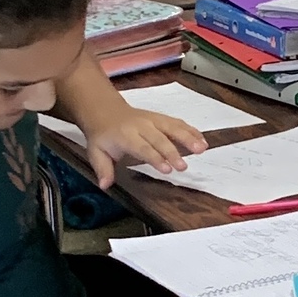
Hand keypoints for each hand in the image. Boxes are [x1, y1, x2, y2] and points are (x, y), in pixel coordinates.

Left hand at [82, 109, 206, 188]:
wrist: (105, 111)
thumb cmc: (103, 135)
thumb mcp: (96, 152)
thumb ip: (103, 169)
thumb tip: (105, 185)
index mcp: (125, 135)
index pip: (143, 148)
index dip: (155, 158)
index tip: (167, 169)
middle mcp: (142, 126)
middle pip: (160, 139)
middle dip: (173, 152)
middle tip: (184, 166)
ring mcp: (153, 120)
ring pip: (173, 128)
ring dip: (188, 138)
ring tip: (202, 149)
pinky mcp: (161, 118)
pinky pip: (178, 123)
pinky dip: (191, 131)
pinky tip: (202, 140)